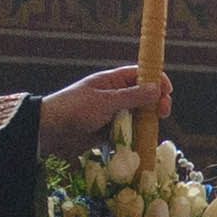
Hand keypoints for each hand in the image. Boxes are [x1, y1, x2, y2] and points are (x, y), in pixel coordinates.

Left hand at [30, 65, 165, 150]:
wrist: (49, 131)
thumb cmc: (74, 109)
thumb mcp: (105, 101)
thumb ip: (132, 97)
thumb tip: (157, 89)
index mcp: (112, 81)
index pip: (140, 75)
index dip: (156, 80)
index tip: (167, 91)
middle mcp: (115, 95)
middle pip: (144, 96)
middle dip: (156, 103)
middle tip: (162, 113)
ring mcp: (112, 114)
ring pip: (138, 116)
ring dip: (147, 121)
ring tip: (152, 128)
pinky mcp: (109, 132)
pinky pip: (128, 132)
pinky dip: (136, 136)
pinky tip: (143, 141)